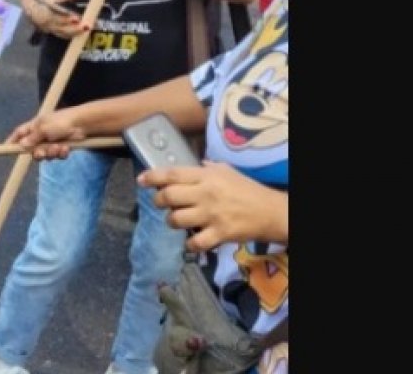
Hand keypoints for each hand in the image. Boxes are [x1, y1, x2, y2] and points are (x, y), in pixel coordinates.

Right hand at [7, 110, 86, 159]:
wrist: (82, 124)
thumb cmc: (61, 121)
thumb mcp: (44, 128)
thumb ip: (32, 138)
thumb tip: (21, 145)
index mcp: (34, 126)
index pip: (19, 134)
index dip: (12, 141)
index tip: (6, 149)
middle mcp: (41, 135)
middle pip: (32, 150)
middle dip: (38, 153)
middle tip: (42, 152)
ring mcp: (51, 142)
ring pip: (45, 155)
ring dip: (51, 153)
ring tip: (58, 146)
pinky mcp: (60, 148)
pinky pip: (56, 156)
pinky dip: (60, 154)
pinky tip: (66, 148)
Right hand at [26, 0, 85, 38]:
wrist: (32, 10)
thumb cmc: (44, 2)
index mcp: (44, 14)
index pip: (56, 18)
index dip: (66, 19)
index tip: (77, 18)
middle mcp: (46, 24)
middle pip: (61, 28)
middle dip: (74, 28)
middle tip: (85, 26)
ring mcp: (50, 30)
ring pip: (63, 33)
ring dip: (75, 32)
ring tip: (86, 29)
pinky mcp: (53, 33)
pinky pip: (63, 35)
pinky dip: (72, 35)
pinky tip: (81, 32)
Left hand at [139, 161, 288, 251]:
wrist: (271, 212)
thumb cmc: (247, 189)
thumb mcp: (226, 171)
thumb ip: (205, 168)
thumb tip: (188, 167)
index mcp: (206, 176)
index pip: (172, 174)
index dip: (152, 177)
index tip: (141, 180)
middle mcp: (205, 194)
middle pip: (168, 197)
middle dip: (158, 201)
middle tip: (160, 202)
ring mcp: (211, 215)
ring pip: (176, 219)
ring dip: (171, 221)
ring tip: (176, 220)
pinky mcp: (219, 234)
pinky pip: (194, 242)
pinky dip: (188, 243)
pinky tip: (191, 239)